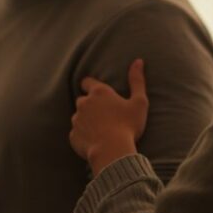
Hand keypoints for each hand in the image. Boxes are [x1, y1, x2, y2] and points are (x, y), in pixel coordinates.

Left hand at [70, 59, 148, 174]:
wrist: (112, 151)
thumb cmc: (128, 126)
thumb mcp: (139, 102)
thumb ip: (137, 80)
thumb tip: (138, 61)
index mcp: (99, 92)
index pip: (87, 82)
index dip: (91, 85)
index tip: (100, 94)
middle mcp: (83, 103)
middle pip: (83, 100)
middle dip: (91, 105)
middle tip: (105, 115)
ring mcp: (76, 119)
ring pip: (79, 117)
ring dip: (87, 120)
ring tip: (101, 131)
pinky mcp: (73, 136)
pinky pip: (77, 133)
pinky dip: (84, 136)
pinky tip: (96, 142)